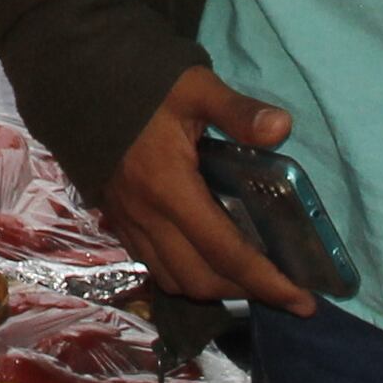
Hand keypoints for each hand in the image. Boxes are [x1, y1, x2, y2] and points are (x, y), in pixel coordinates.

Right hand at [98, 65, 310, 313]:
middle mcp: (146, 216)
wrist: (79, 82)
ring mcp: (128, 222)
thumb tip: (282, 127)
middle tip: (284, 290)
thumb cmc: (143, 84)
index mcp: (169, 188)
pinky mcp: (118, 220)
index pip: (225, 251)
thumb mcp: (196, 87)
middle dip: (245, 292)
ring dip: (215, 288)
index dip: (267, 281)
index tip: (303, 301)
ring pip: (175, 279)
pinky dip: (186, 275)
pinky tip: (209, 260)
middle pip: (200, 279)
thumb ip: (238, 111)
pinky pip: (154, 265)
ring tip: (251, 279)